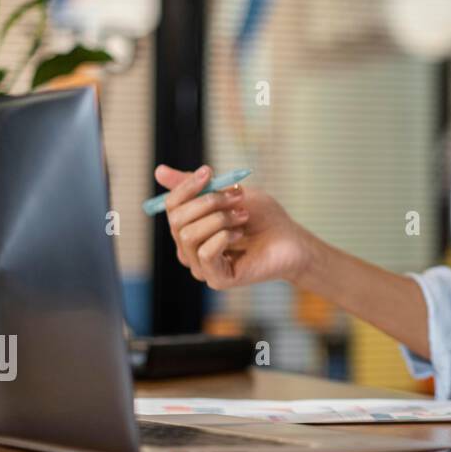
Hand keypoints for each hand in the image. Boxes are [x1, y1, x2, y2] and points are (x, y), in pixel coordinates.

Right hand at [154, 164, 313, 290]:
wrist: (292, 239)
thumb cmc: (263, 217)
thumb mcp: (231, 193)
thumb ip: (198, 186)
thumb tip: (158, 171)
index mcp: (190, 228)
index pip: (172, 207)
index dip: (186, 187)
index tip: (209, 171)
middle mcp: (190, 249)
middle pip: (176, 220)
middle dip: (208, 202)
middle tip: (237, 197)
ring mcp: (202, 266)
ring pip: (189, 236)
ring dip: (220, 219)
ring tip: (243, 216)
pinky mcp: (217, 279)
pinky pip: (205, 253)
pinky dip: (223, 237)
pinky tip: (240, 235)